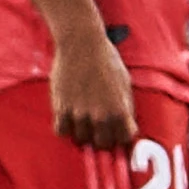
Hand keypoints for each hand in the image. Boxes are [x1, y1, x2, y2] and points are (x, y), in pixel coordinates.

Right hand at [47, 32, 136, 150]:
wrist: (81, 44)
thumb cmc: (106, 60)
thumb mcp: (125, 84)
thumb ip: (126, 107)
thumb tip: (127, 126)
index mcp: (120, 111)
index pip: (124, 140)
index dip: (121, 136)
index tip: (117, 131)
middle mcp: (101, 116)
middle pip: (102, 144)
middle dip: (102, 138)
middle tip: (99, 128)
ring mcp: (80, 114)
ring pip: (81, 139)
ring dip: (83, 132)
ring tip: (82, 120)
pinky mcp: (61, 108)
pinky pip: (61, 131)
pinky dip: (65, 127)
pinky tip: (68, 117)